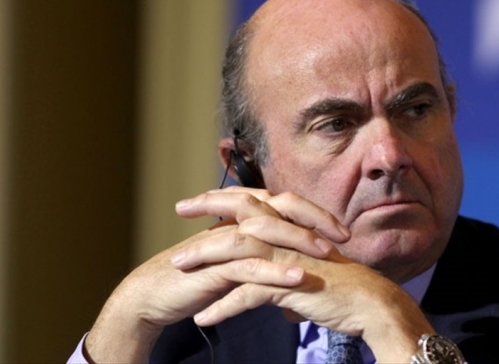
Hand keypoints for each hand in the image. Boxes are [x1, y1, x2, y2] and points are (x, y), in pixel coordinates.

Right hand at [85, 186, 349, 361]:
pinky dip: (275, 271)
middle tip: (344, 235)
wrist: (154, 295)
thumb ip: (261, 253)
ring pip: (266, 231)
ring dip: (298, 241)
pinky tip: (299, 278)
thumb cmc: (197, 277)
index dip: (316, 213)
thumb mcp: (237, 261)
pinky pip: (248, 266)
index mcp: (242, 217)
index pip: (285, 204)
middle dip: (314, 217)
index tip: (344, 231)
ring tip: (327, 253)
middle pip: (280, 206)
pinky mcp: (213, 265)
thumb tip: (294, 258)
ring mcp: (223, 241)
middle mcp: (234, 221)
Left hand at [172, 188, 434, 361]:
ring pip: (237, 249)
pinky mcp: (291, 283)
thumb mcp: (310, 273)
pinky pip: (249, 294)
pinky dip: (224, 307)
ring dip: (204, 258)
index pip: (254, 203)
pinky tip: (204, 318)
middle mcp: (289, 235)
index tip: (200, 199)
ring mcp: (289, 257)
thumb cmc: (344, 288)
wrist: (372, 303)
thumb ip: (289, 278)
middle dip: (208, 206)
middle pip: (241, 212)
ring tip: (177, 267)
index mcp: (292, 227)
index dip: (226, 197)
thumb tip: (277, 298)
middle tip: (179, 209)